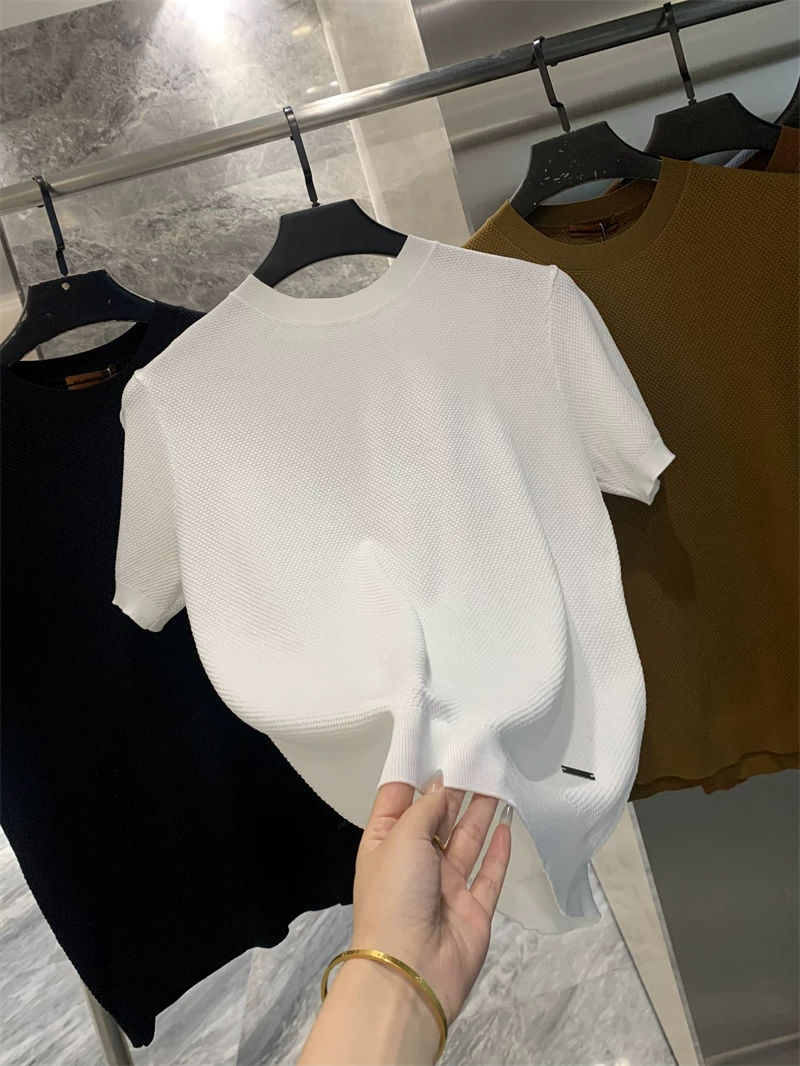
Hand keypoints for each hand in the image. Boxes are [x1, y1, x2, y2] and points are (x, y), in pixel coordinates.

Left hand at [351, 774, 512, 1024]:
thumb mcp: (401, 838)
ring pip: (466, 842)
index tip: (437, 745)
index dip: (416, 775)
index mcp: (384, 845)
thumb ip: (425, 809)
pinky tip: (507, 824)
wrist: (412, 970)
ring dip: (480, 812)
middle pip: (437, 819)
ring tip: (498, 778)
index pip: (398, 801)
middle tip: (478, 756)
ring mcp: (444, 887)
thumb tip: (439, 786)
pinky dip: (498, 851)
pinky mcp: (473, 909)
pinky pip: (488, 874)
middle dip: (455, 790)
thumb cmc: (394, 896)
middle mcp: (414, 863)